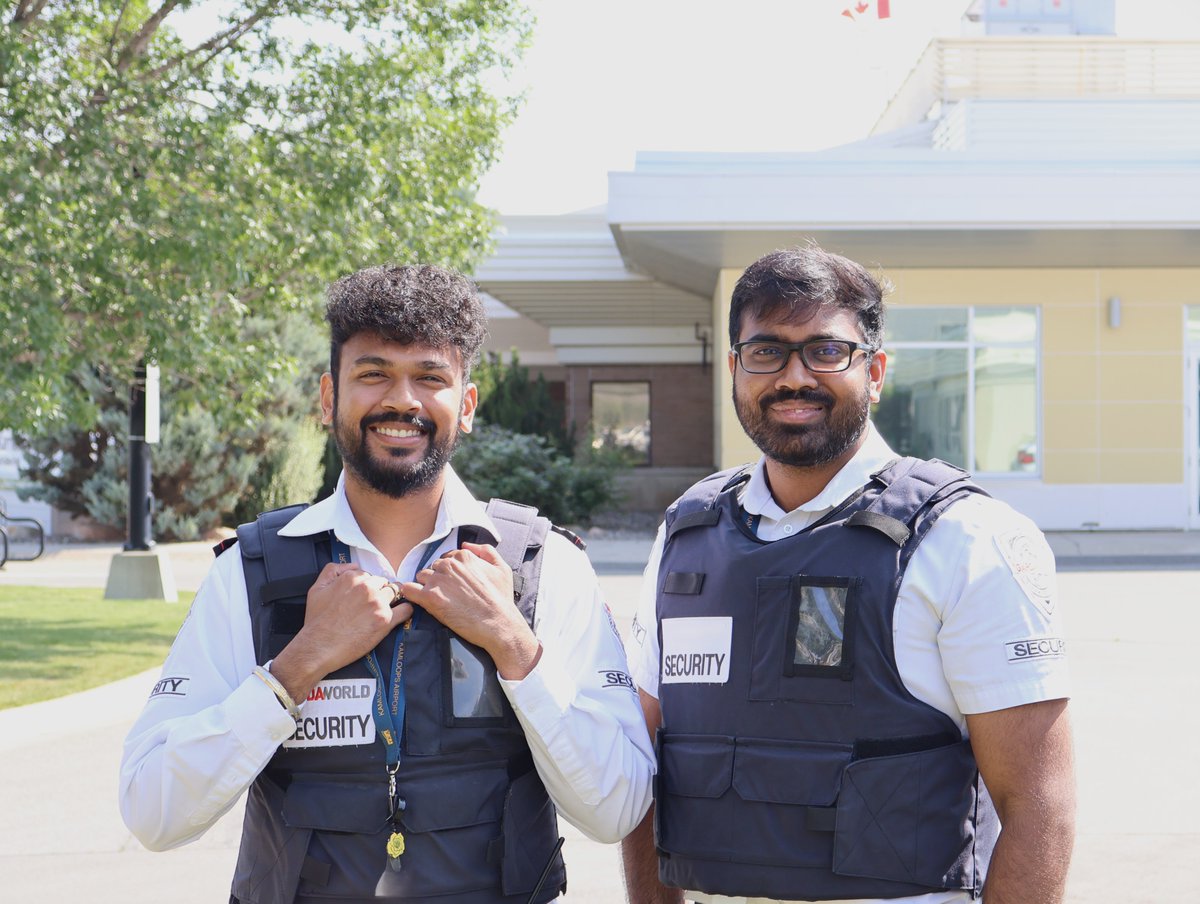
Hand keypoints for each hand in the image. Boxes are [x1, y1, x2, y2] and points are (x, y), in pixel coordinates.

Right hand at [270, 562, 412, 701]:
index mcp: (352, 578)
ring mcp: (377, 603)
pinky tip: (399, 614)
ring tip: (383, 610)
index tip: (363, 597)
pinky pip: (406, 609)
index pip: (369, 575)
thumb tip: (354, 565)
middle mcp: (366, 588)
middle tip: (372, 605)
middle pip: (383, 583)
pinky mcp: (385, 620)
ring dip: (391, 600)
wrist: (318, 647)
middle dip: (379, 591)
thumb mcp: (316, 588)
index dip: (367, 586)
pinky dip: (405, 610)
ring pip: (395, 592)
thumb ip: (333, 570)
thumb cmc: (316, 620)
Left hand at [398, 542, 541, 679]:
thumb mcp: (502, 568)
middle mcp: (449, 565)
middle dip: (438, 579)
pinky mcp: (429, 598)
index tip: (454, 585)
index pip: (446, 559)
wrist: (499, 624)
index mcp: (463, 556)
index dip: (449, 573)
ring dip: (426, 587)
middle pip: (432, 567)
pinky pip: (408, 589)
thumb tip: (466, 545)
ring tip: (438, 601)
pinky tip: (418, 601)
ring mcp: (438, 581)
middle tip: (448, 595)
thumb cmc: (501, 599)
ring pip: (421, 577)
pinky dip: (410, 594)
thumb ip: (485, 551)